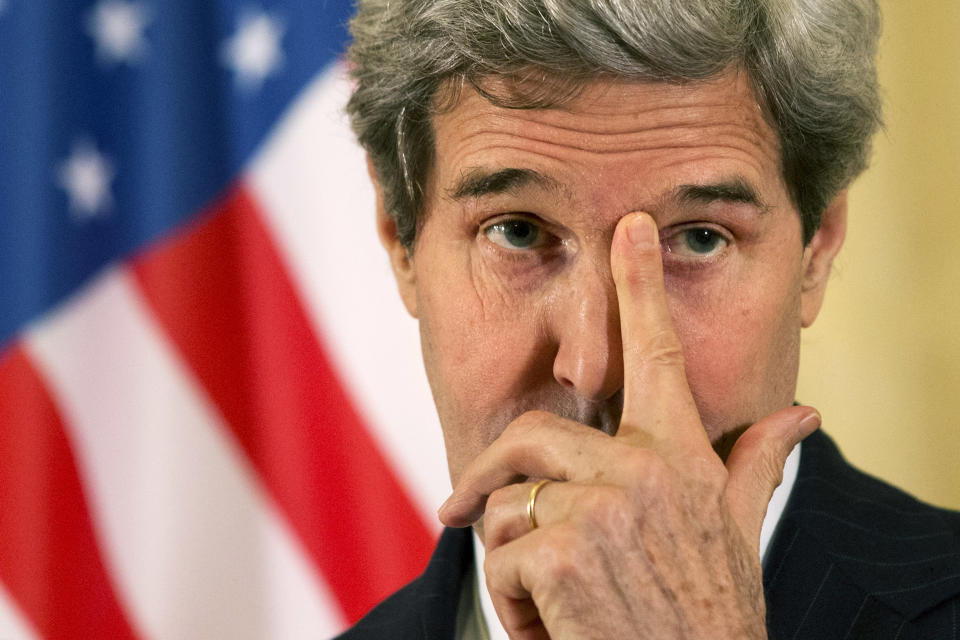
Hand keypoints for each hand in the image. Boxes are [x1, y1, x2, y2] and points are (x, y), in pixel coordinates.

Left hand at [438, 212, 819, 639]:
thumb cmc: (709, 614)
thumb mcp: (736, 534)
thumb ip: (756, 465)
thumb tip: (800, 414)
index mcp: (681, 458)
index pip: (657, 355)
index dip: (640, 287)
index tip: (629, 230)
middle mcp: (645, 471)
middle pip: (533, 433)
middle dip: (494, 475)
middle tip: (463, 508)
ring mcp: (603, 510)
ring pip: (507, 501)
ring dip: (512, 557)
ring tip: (550, 598)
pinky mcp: (561, 552)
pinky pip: (498, 552)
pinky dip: (509, 598)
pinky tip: (551, 625)